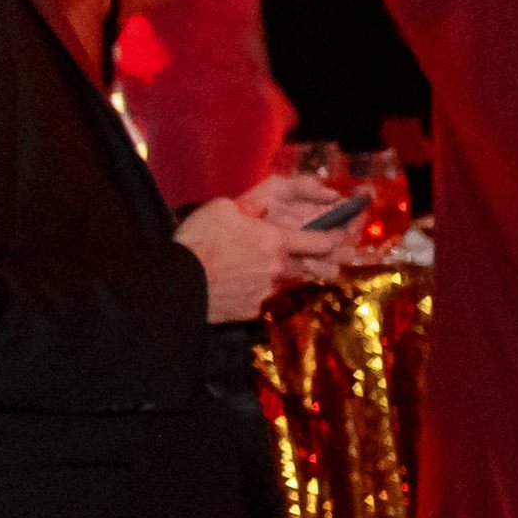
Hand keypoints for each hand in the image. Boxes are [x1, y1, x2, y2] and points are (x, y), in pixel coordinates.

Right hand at [177, 176, 350, 321]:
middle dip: (308, 261)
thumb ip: (250, 208)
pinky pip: (258, 299)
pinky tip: (234, 287)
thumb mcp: (223, 209)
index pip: (318, 241)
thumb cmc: (199, 240)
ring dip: (274, 276)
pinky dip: (251, 293)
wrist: (177, 283)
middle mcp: (278, 269)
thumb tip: (264, 207)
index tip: (340, 239)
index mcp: (276, 242)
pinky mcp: (250, 311)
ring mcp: (265, 292)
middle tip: (304, 257)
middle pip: (303, 266)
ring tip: (251, 269)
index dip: (332, 239)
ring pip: (279, 282)